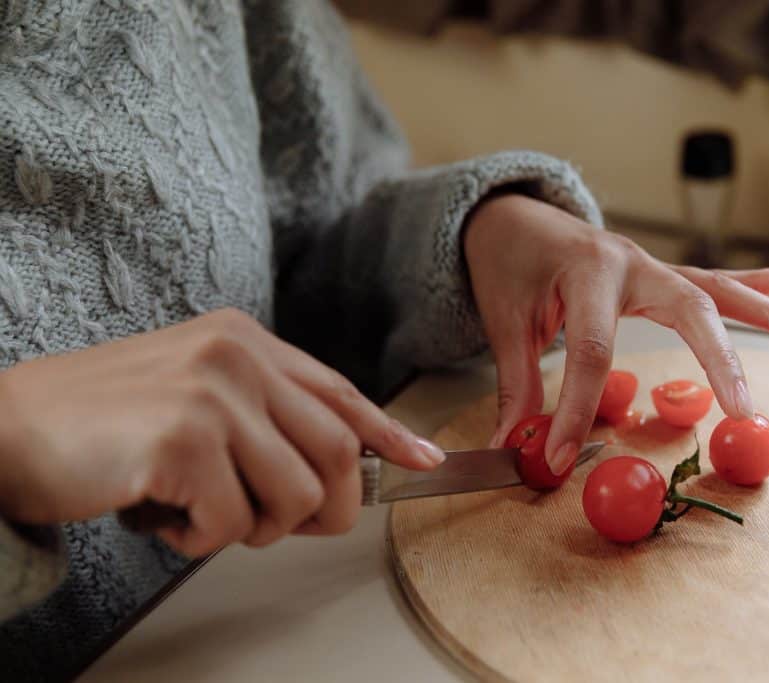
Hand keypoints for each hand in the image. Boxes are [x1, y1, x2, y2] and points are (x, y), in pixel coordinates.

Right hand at [0, 309, 444, 556]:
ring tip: (192, 508)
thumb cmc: (103, 424)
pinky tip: (157, 512)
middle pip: (336, 455)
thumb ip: (263, 416)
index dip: (388, 433)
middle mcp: (237, 356)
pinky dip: (197, 538)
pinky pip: (231, 522)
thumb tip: (338, 466)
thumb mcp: (196, 395)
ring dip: (246, 527)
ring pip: (296, 497)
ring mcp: (213, 393)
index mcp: (245, 340)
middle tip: (265, 524)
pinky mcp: (184, 439)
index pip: (340, 391)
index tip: (424, 459)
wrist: (4, 429)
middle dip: (319, 511)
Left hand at [464, 195, 768, 474]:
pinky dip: (759, 283)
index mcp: (587, 271)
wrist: (512, 215)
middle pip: (688, 309)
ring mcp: (651, 265)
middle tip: (743, 407)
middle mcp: (631, 262)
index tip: (561, 457)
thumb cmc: (508, 264)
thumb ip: (517, 383)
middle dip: (719, 361)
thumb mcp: (504, 321)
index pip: (593, 349)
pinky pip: (716, 280)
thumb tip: (513, 448)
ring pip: (718, 289)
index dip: (577, 410)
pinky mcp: (659, 274)